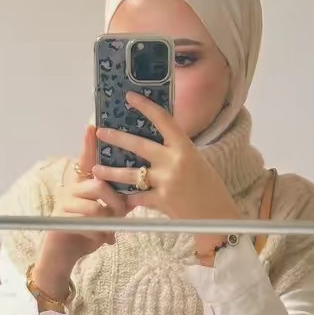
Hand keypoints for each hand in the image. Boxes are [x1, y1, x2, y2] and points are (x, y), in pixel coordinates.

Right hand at [35, 125, 126, 298]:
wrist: (62, 256)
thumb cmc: (86, 233)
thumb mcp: (105, 217)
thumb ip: (116, 204)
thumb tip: (135, 196)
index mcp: (82, 184)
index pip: (86, 159)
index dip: (89, 143)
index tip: (92, 124)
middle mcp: (71, 189)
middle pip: (98, 184)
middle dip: (116, 200)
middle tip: (124, 213)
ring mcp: (64, 204)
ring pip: (94, 205)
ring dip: (108, 220)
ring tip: (111, 231)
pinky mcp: (60, 220)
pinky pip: (87, 223)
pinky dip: (100, 234)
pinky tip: (103, 240)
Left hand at [94, 92, 241, 255]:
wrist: (217, 217)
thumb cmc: (209, 189)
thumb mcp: (197, 162)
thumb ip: (177, 152)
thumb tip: (158, 141)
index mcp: (185, 147)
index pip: (163, 120)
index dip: (145, 106)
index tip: (130, 97)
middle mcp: (174, 161)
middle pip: (139, 145)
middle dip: (117, 138)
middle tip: (101, 132)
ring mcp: (166, 181)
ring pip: (131, 174)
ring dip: (111, 172)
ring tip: (96, 169)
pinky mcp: (161, 201)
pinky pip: (137, 197)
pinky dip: (127, 198)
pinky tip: (117, 198)